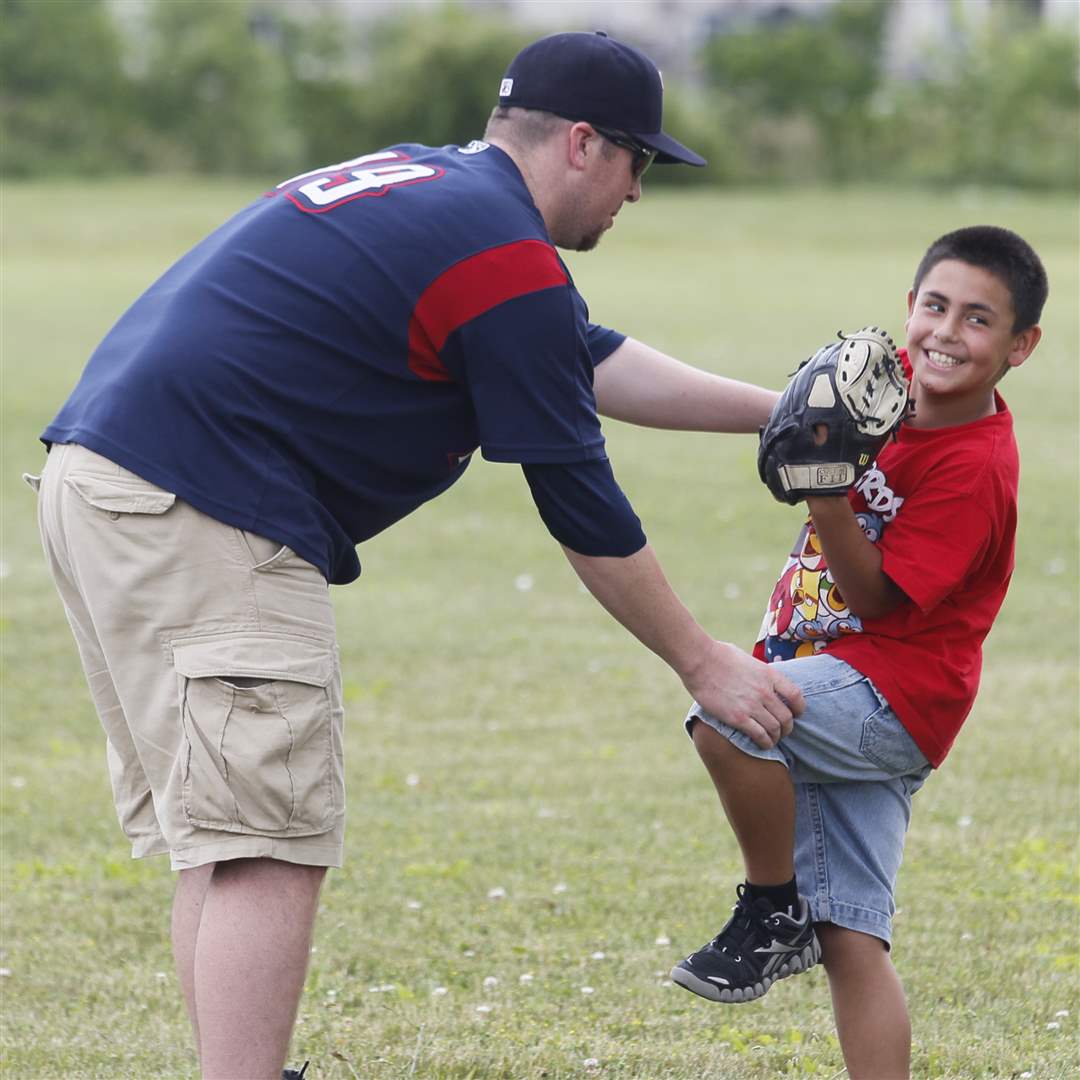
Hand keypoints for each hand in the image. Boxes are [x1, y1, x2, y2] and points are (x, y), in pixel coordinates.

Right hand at [681, 641, 804, 748]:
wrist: (699, 660)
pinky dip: (765, 743)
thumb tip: (760, 678)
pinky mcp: (738, 718)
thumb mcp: (748, 659)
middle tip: (783, 731)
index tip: (796, 714)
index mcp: (769, 675)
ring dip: (776, 737)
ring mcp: (752, 705)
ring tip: (772, 740)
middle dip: (787, 728)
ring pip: (775, 729)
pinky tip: (763, 744)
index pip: (796, 696)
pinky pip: (760, 735)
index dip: (799, 708)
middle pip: (787, 717)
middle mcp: (765, 692)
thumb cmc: (718, 655)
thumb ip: (758, 672)